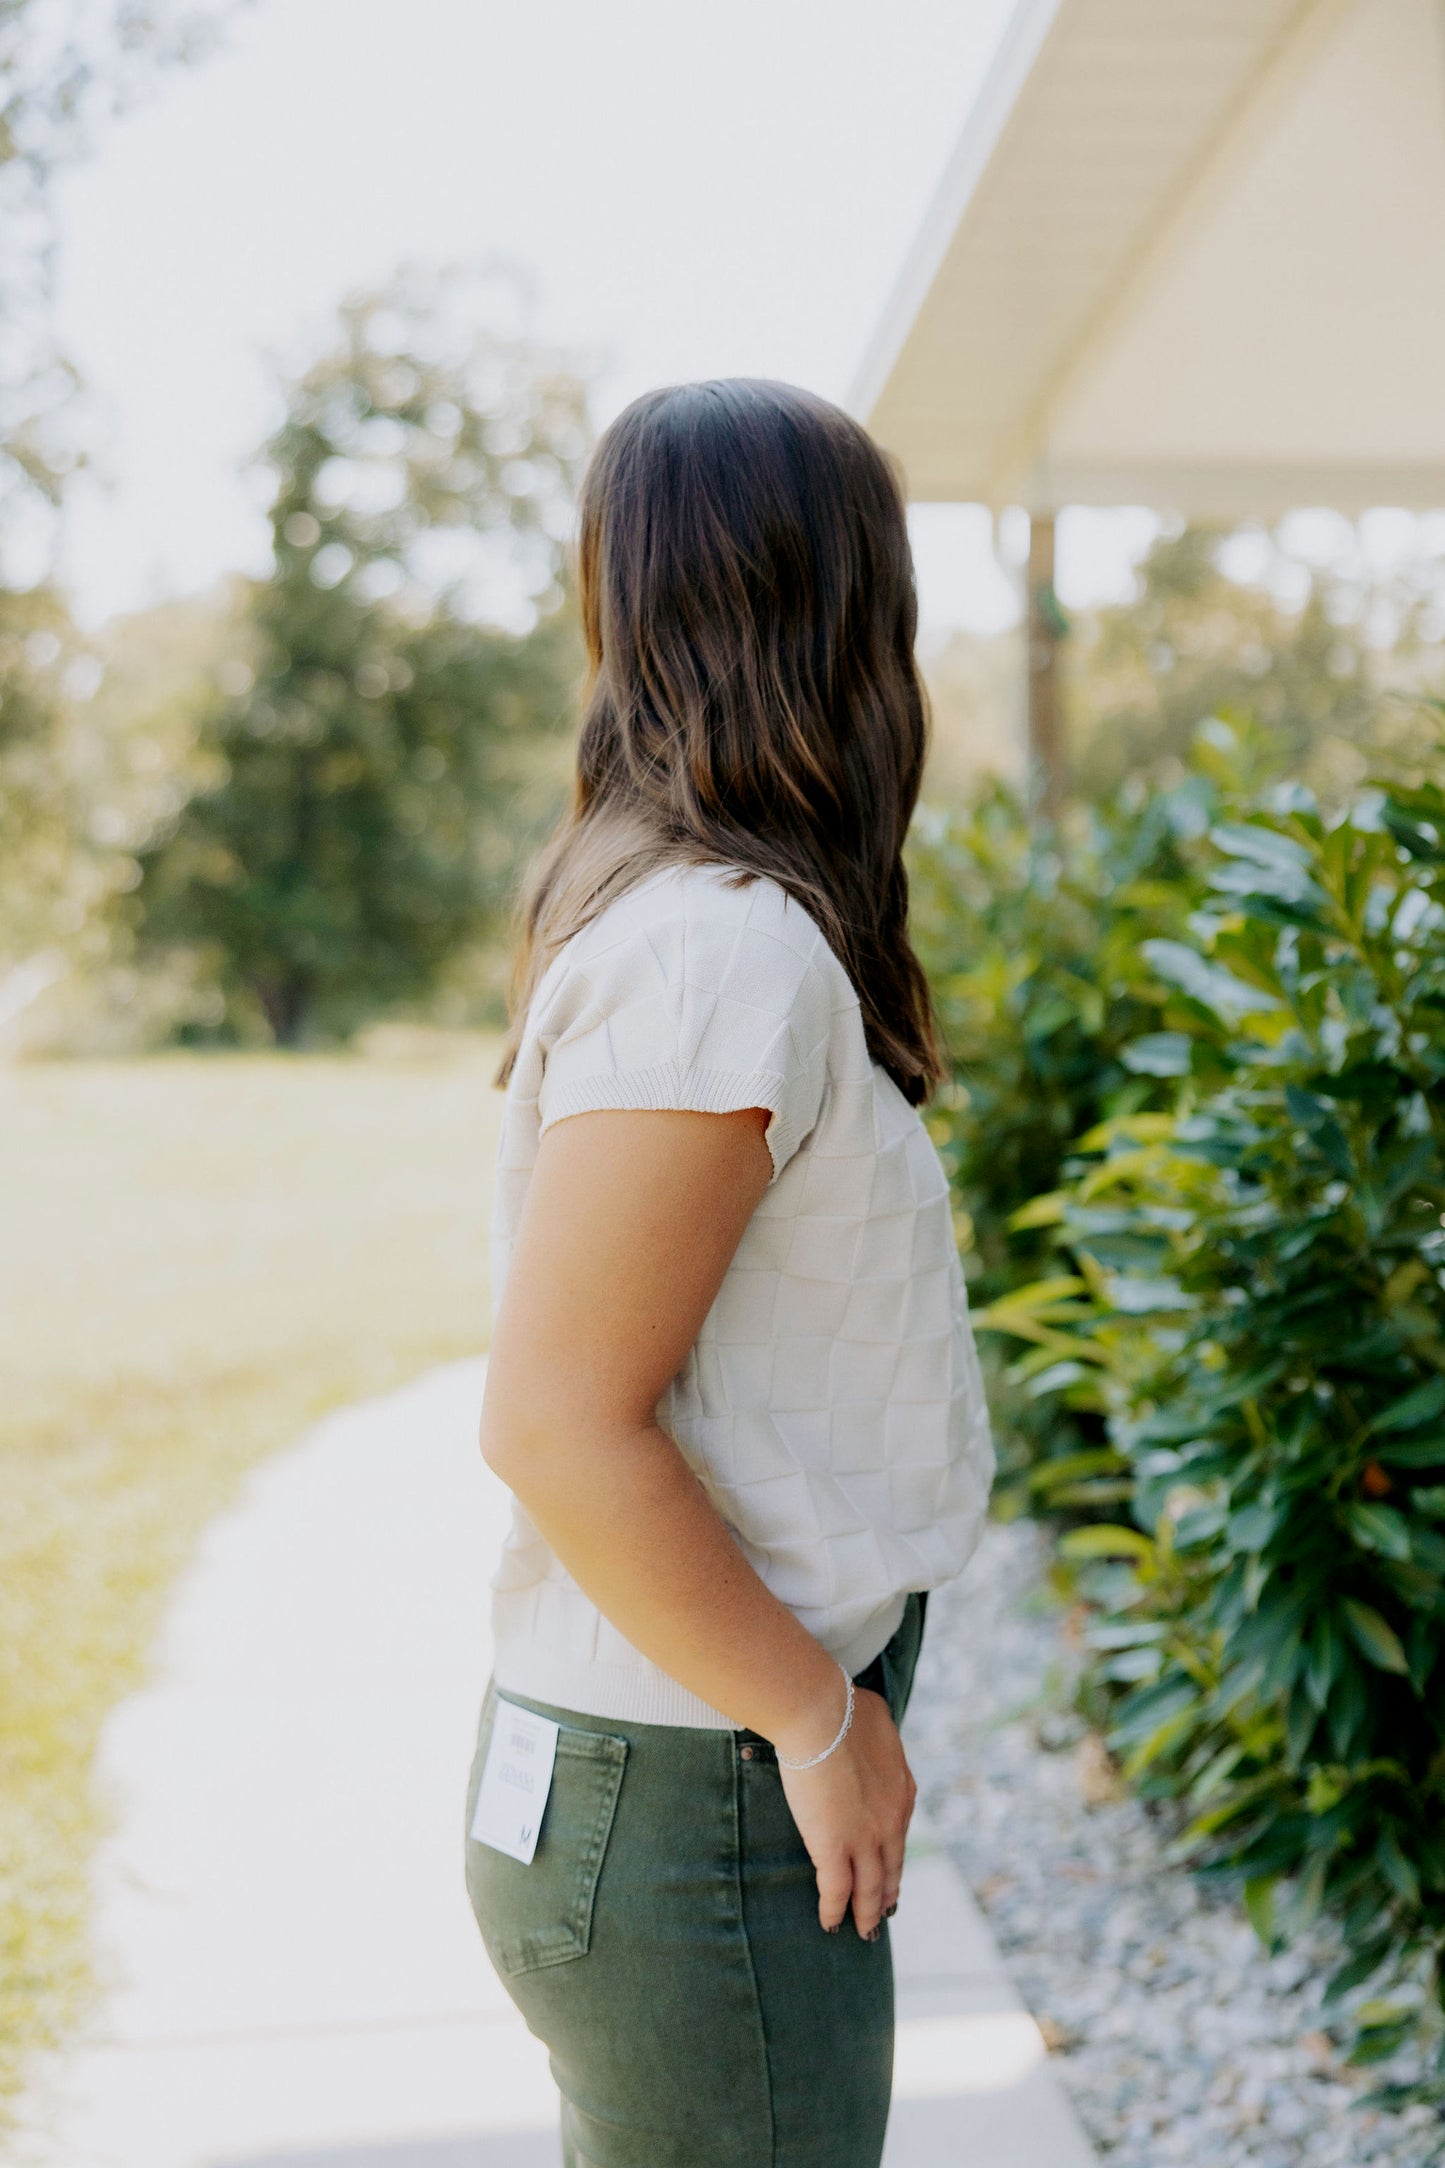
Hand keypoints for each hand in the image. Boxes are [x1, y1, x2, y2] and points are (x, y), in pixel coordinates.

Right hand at [776, 1686, 916, 1938]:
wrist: (822, 1715)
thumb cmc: (843, 1706)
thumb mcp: (878, 1719)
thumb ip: (880, 1737)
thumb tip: (873, 1732)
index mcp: (903, 1790)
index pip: (900, 1833)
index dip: (894, 1855)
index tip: (891, 1868)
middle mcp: (892, 1821)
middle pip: (891, 1867)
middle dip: (888, 1892)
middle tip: (884, 1912)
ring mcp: (865, 1838)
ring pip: (870, 1888)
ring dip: (867, 1912)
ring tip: (864, 1931)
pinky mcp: (834, 1848)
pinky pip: (836, 1891)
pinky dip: (834, 1910)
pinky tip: (830, 1924)